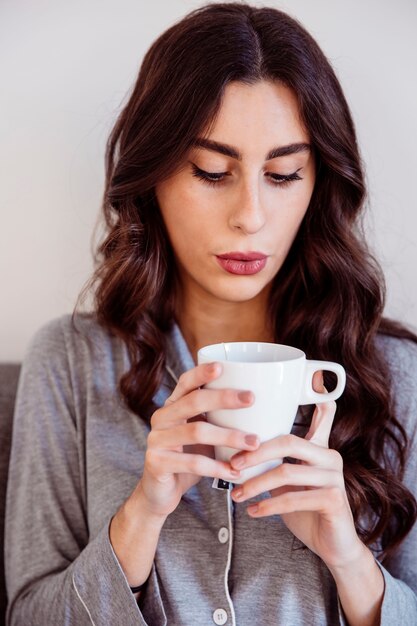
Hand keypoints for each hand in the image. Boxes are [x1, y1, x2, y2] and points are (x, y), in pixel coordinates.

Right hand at [135, 362, 259, 519]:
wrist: (161, 493)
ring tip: (253, 442)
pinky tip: (235, 471)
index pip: (186, 382)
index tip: (222, 367)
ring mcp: (156, 440)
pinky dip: (217, 467)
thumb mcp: (203, 436)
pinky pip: (192, 462)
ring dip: (228, 436)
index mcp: (173, 406)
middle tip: (251, 398)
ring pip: (196, 432)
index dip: (201, 373)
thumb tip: (262, 406)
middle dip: (224, 398)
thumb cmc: (189, 459)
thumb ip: (219, 420)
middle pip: (193, 401)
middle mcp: (161, 418)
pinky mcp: (156, 462)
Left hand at [230, 372, 363, 570]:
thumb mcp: (291, 483)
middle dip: (256, 453)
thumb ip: (278, 463)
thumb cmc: (308, 511)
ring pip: (286, 472)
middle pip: (288, 443)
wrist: (334, 547)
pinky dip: (269, 505)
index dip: (303, 406)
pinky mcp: (334, 500)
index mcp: (321, 448)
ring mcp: (335, 478)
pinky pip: (292, 499)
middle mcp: (331, 458)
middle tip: (233, 465)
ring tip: (237, 494)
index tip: (263, 419)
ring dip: (255, 485)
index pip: (315, 416)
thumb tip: (241, 452)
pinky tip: (253, 511)